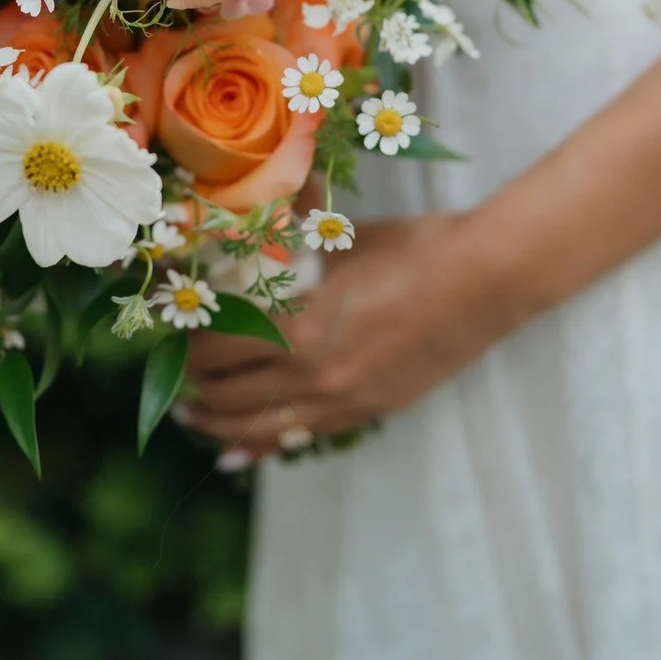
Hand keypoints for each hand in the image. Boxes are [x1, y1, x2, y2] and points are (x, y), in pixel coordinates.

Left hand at [178, 211, 516, 461]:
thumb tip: (261, 206)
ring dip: (219, 428)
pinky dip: (264, 446)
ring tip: (193, 419)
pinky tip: (244, 453)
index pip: (217, 350)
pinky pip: (301, 439)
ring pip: (259, 432)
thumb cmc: (414, 249)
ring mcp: (344, 402)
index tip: (181, 326)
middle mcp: (314, 377)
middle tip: (176, 372)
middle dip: (194, 387)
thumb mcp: (341, 240)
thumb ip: (293, 239)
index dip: (190, 340)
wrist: (484, 280)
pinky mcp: (370, 411)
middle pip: (228, 398)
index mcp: (300, 329)